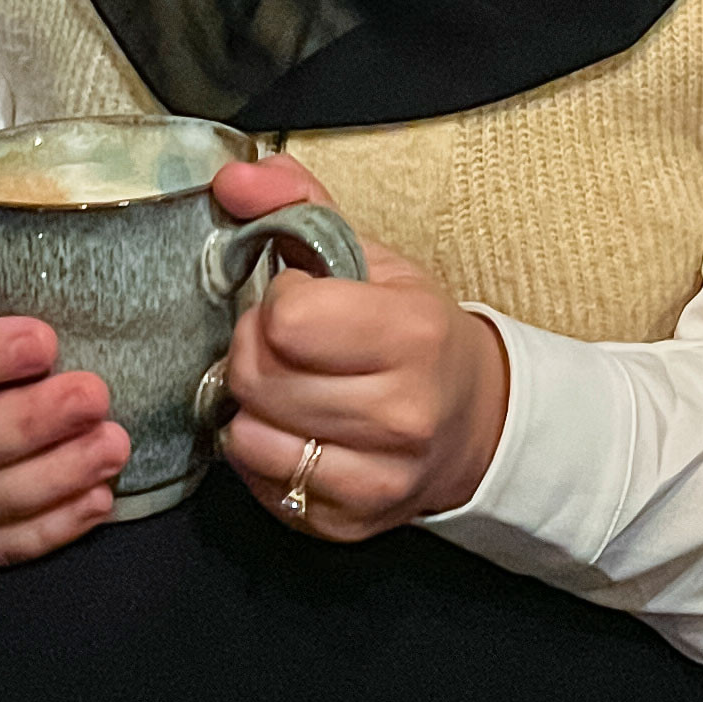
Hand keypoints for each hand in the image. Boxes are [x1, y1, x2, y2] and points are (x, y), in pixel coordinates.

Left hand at [210, 153, 509, 542]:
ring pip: (251, 438)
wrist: (472, 418)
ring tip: (285, 388)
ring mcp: (380, 478)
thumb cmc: (411, 330)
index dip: (276, 303)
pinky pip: (264, 488)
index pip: (287, 319)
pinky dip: (262, 457)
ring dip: (251, 408)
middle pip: (258, 379)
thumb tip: (230, 178)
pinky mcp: (352, 523)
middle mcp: (402, 413)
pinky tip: (293, 431)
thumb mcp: (368, 255)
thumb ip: (294, 203)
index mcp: (412, 334)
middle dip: (253, 352)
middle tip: (282, 347)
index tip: (298, 301)